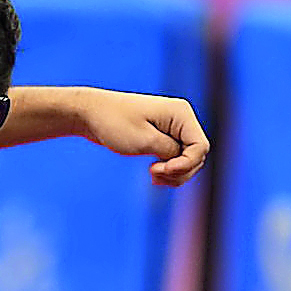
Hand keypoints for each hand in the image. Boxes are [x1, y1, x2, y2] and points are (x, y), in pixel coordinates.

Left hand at [79, 89, 208, 187]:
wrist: (90, 114)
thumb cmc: (114, 123)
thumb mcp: (145, 141)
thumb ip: (170, 151)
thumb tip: (188, 159)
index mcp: (181, 113)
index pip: (200, 147)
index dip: (185, 164)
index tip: (159, 170)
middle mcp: (181, 119)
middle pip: (196, 156)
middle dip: (179, 172)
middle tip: (153, 174)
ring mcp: (173, 128)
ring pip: (187, 161)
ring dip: (173, 175)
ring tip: (152, 177)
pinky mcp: (164, 137)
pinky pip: (175, 160)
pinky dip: (167, 171)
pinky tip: (153, 176)